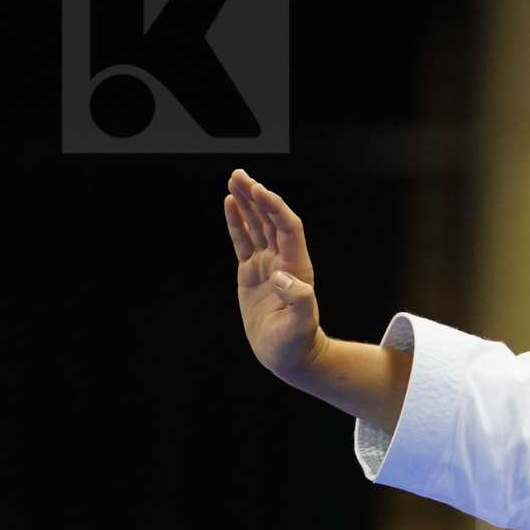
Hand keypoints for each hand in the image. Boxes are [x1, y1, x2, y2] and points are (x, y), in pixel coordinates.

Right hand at [225, 169, 322, 380]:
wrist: (289, 355)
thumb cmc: (296, 342)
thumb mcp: (299, 325)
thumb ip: (298, 301)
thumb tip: (284, 278)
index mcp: (296, 268)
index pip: (288, 228)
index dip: (275, 208)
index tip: (259, 190)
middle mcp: (283, 261)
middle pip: (270, 220)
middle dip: (256, 196)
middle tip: (239, 174)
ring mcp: (267, 265)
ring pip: (256, 226)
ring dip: (246, 203)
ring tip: (234, 180)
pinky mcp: (251, 273)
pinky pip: (243, 241)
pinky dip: (236, 222)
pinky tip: (230, 203)